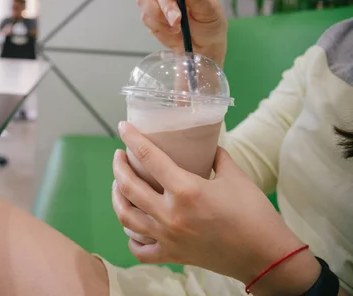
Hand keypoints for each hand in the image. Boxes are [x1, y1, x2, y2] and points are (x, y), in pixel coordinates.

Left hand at [112, 122, 320, 294]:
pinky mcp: (172, 256)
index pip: (149, 157)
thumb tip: (207, 146)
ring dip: (117, 198)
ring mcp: (168, 237)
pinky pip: (139, 249)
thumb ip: (217, 158)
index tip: (122, 127)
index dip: (132, 139)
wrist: (266, 256)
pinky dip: (130, 237)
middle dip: (118, 167)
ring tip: (118, 185)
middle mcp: (171, 214)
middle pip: (129, 186)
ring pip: (126, 217)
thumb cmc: (254, 214)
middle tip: (118, 156)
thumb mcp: (236, 177)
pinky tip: (131, 226)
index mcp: (186, 190)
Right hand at [137, 0, 227, 66]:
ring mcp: (159, 5)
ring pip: (145, 2)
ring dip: (159, 16)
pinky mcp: (152, 20)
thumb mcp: (211, 10)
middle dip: (167, 6)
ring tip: (176, 27)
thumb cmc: (211, 25)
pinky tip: (172, 32)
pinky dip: (159, 26)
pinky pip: (146, 18)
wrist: (204, 48)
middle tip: (177, 20)